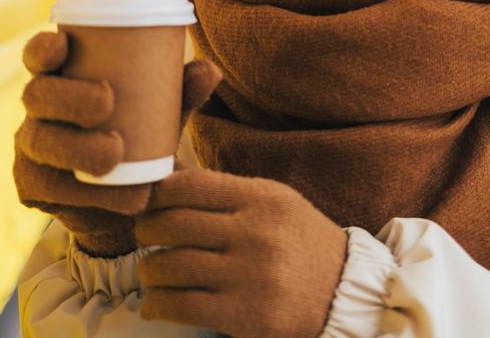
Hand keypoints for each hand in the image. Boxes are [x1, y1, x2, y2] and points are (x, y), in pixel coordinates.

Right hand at [13, 31, 220, 256]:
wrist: (125, 196)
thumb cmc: (139, 131)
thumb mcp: (161, 110)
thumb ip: (181, 90)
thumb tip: (209, 70)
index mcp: (62, 76)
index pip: (38, 55)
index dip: (43, 48)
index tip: (62, 46)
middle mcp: (38, 109)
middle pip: (36, 94)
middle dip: (68, 96)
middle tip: (106, 101)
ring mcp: (30, 147)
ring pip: (40, 141)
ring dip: (76, 146)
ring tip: (116, 153)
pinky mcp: (31, 186)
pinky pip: (50, 186)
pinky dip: (91, 192)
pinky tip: (125, 196)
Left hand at [135, 167, 348, 337]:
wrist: (345, 293)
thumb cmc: (300, 242)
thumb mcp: (272, 202)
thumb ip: (222, 190)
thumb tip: (166, 172)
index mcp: (261, 199)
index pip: (187, 185)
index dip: (156, 194)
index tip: (150, 203)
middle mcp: (256, 234)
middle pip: (172, 225)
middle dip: (145, 230)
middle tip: (144, 236)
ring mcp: (251, 277)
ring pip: (170, 267)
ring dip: (148, 271)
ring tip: (151, 272)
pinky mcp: (245, 316)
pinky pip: (180, 306)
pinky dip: (156, 305)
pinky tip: (155, 304)